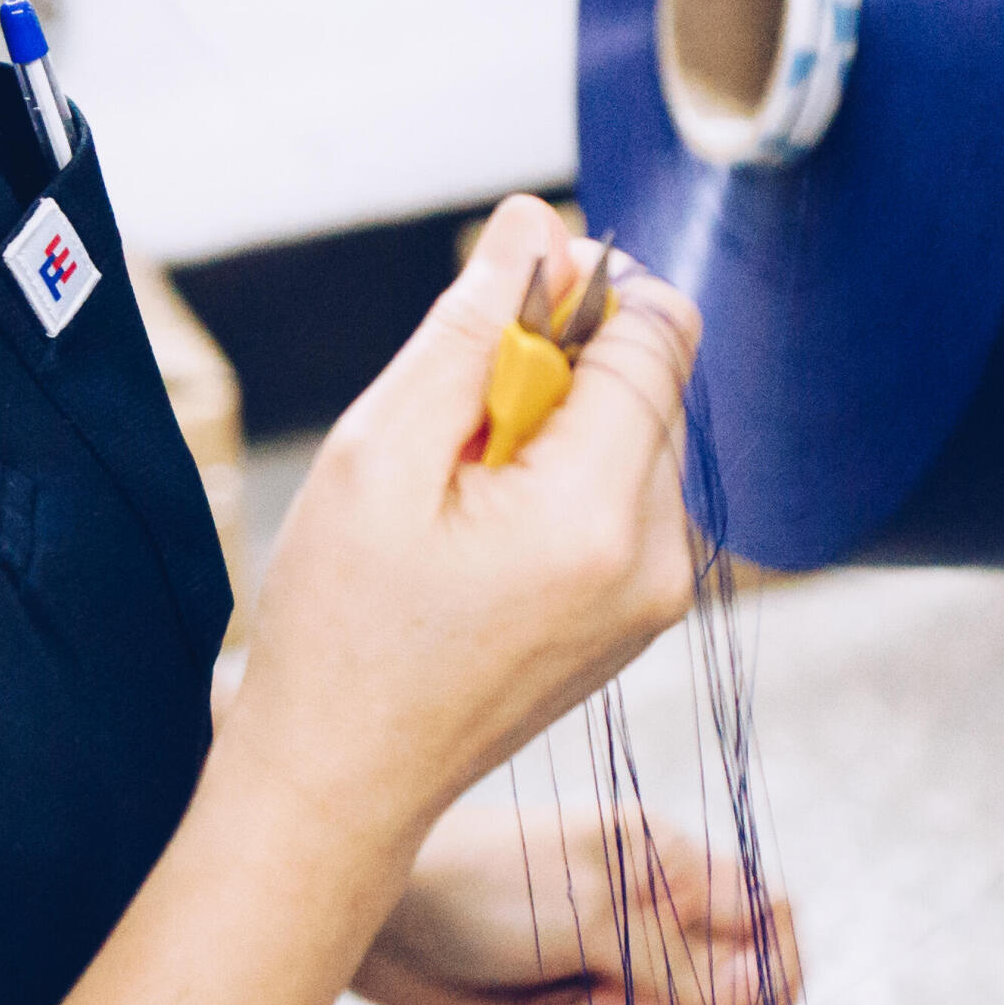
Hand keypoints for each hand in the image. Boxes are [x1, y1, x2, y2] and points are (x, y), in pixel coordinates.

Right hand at [218, 196, 700, 867]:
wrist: (341, 783)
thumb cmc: (339, 626)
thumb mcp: (378, 451)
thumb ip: (472, 326)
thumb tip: (536, 222)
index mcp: (596, 515)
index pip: (657, 328)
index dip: (580, 287)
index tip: (493, 320)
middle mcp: (661, 555)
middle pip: (653, 374)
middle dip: (558, 364)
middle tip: (450, 435)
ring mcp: (663, 593)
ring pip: (637, 428)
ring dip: (554, 425)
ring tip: (458, 498)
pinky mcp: (647, 612)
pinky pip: (627, 491)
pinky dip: (561, 479)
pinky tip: (481, 535)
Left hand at [354, 803, 800, 1004]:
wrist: (374, 923)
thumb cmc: (474, 888)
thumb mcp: (583, 917)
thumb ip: (675, 960)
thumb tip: (761, 991)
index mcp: (664, 863)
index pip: (766, 918)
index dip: (774, 978)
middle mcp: (645, 912)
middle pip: (720, 999)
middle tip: (593, 1000)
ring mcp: (606, 964)